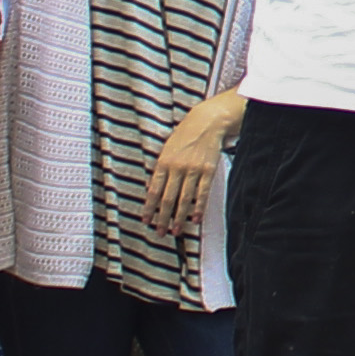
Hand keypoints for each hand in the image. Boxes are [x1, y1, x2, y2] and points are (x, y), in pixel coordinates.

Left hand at [145, 97, 231, 237]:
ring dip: (179, 217)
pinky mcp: (208, 171)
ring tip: (176, 231)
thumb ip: (160, 170)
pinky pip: (202, 193)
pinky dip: (198, 208)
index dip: (149, 208)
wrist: (206, 123)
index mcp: (163, 163)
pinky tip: (195, 219)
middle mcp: (177, 168)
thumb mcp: (167, 150)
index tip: (146, 221)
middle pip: (168, 199)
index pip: (153, 191)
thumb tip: (152, 189)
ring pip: (184, 199)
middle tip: (160, 232)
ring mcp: (193, 170)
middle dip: (163, 218)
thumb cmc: (185, 137)